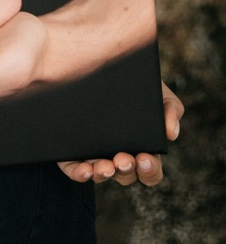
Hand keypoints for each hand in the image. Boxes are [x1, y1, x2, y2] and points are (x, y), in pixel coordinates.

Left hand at [57, 82, 183, 185]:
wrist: (95, 68)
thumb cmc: (133, 85)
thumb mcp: (155, 93)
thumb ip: (170, 109)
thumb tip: (171, 134)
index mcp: (141, 147)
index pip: (148, 170)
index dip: (149, 170)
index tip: (145, 158)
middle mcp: (117, 155)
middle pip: (125, 175)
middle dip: (126, 171)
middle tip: (124, 159)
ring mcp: (95, 154)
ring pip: (100, 174)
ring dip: (104, 174)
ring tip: (105, 165)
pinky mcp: (73, 150)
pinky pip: (75, 169)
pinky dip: (80, 173)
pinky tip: (85, 170)